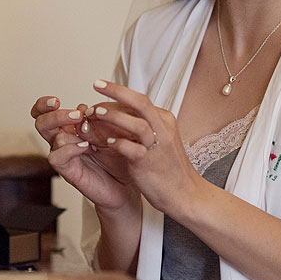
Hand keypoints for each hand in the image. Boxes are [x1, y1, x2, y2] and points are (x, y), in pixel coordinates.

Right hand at [30, 96, 133, 210]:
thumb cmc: (120, 156)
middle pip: (41, 122)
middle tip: (76, 115)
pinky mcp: (68, 171)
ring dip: (72, 133)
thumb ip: (98, 118)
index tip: (56, 100)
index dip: (44, 104)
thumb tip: (83, 108)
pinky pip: (57, 156)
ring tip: (90, 136)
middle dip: (55, 115)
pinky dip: (71, 148)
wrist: (128, 183)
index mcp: (69, 127)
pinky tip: (86, 147)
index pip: (45, 112)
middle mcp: (63, 141)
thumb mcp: (113, 129)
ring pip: (52, 138)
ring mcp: (64, 156)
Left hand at [86, 80, 203, 217]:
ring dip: (114, 116)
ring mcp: (158, 146)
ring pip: (137, 124)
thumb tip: (117, 114)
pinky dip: (119, 143)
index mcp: (164, 120)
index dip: (118, 94)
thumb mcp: (158, 139)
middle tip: (97, 85)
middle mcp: (163, 129)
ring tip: (95, 113)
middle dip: (117, 91)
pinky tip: (107, 142)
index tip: (101, 89)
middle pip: (140, 103)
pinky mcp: (149, 164)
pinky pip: (133, 150)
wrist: (186, 194)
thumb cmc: (168, 168)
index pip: (139, 100)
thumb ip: (141, 126)